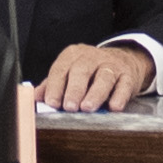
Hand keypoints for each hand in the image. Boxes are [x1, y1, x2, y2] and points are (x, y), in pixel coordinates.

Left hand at [34, 37, 157, 115]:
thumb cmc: (90, 71)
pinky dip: (119, 96)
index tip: (51, 102)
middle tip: (69, 106)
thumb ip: (52, 84)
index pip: (61, 69)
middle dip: (74, 89)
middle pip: (81, 70)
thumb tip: (35, 97)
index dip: (55, 86)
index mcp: (73, 55)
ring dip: (95, 93)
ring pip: (103, 77)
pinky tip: (114, 107)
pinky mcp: (128, 75)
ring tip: (87, 108)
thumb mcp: (70, 73)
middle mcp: (92, 57)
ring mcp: (111, 65)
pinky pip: (124, 85)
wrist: (123, 61)